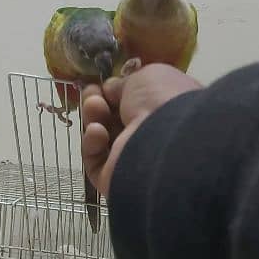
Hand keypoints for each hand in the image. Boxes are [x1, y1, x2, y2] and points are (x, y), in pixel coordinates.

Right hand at [82, 63, 201, 197]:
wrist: (166, 141)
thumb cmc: (162, 101)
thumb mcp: (144, 78)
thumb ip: (125, 84)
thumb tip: (111, 89)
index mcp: (166, 113)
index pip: (136, 106)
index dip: (117, 94)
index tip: (103, 84)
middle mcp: (152, 139)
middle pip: (115, 122)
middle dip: (99, 104)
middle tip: (92, 94)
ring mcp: (134, 161)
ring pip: (103, 140)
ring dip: (94, 119)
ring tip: (95, 107)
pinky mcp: (114, 180)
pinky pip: (95, 161)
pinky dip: (91, 143)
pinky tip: (97, 131)